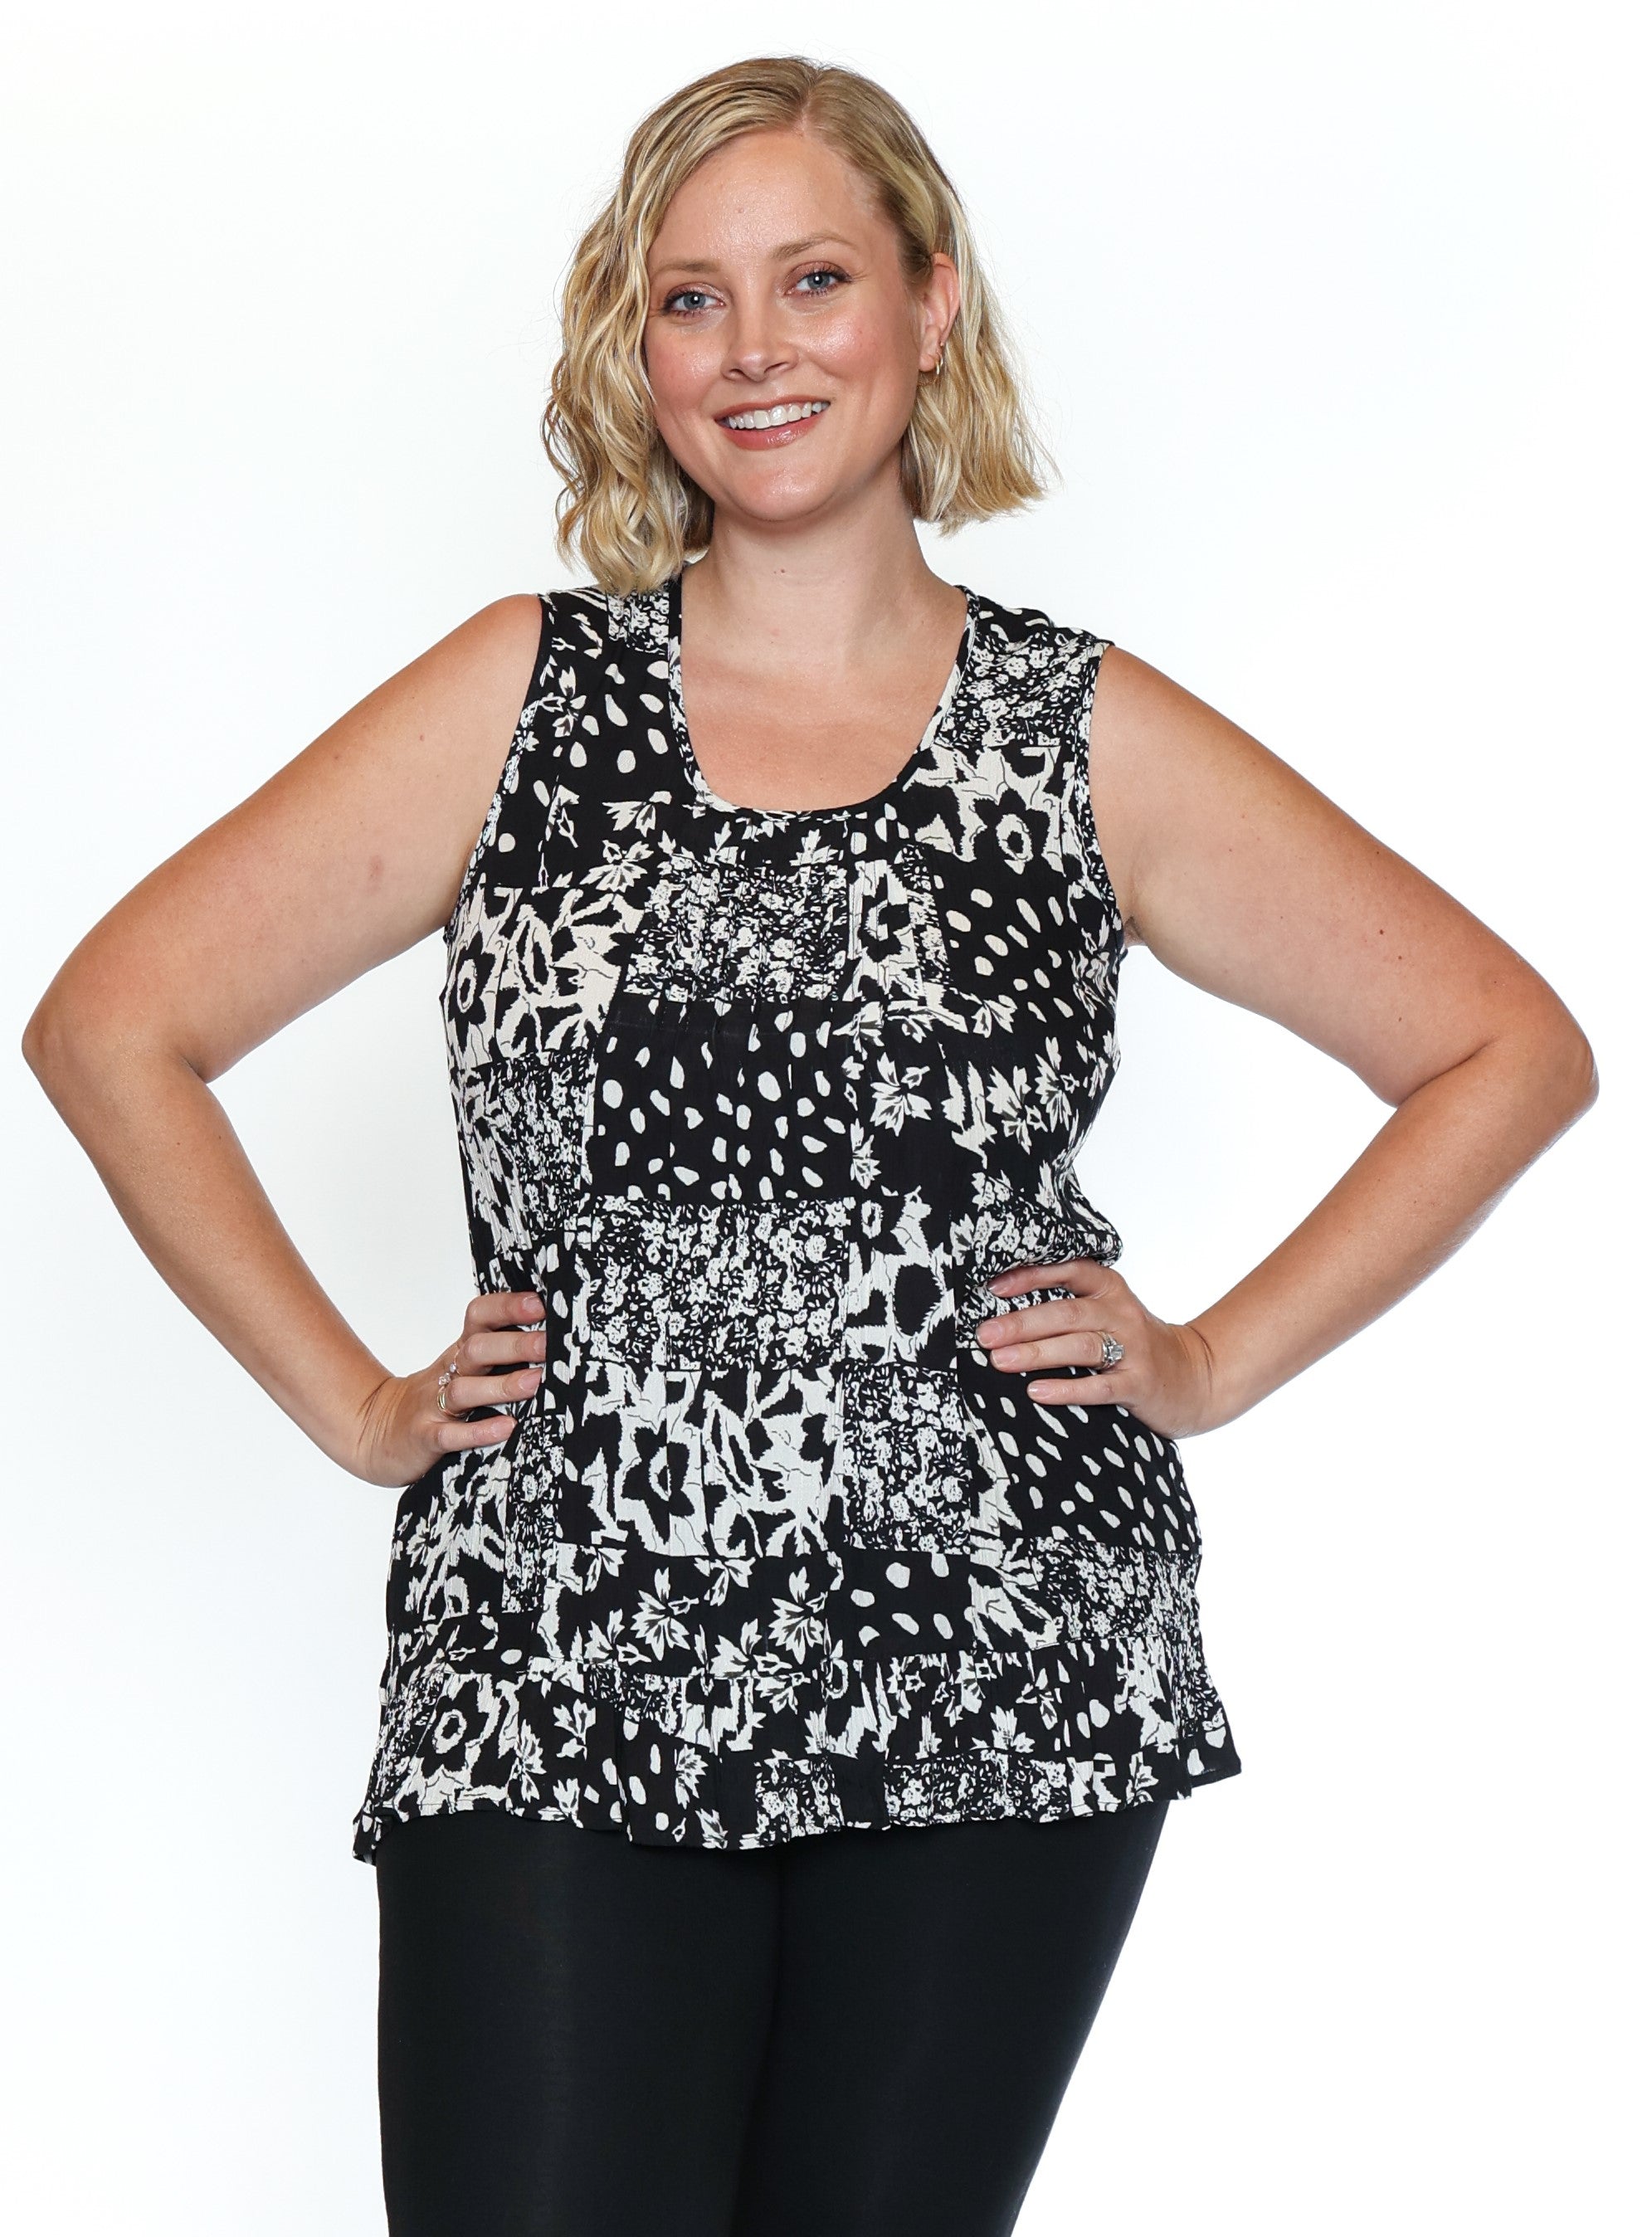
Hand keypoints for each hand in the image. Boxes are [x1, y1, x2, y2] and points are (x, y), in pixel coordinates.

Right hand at [349, 1289, 546, 1486]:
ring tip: (535, 1382)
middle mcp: (448, 1372)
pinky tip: (506, 1427)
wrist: (378, 1430)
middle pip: (477, 1349)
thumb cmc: (436, 1398)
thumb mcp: (463, 1368)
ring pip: (466, 1390)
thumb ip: (499, 1352)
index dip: (507, 1307)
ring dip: (502, 1385)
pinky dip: (479, 1431)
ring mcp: (434, 1405)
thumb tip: (556, 1337)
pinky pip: (452, 1434)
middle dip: (514, 1344)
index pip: (480, 1316)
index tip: (540, 1304)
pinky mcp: (426, 1437)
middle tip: (550, 1343)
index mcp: (461, 1351)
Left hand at [975, 1258, 1220, 1439]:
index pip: (1069, 1271)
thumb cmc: (1137, 1345)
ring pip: (1080, 1346)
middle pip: (1067, 1313)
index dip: (1031, 1276)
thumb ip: (1069, 1309)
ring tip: (1000, 1361)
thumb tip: (1002, 1314)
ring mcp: (1134, 1349)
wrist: (1196, 1377)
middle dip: (1022, 1324)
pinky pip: (1101, 1386)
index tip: (993, 1287)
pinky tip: (1038, 1392)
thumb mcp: (1109, 1315)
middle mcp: (1122, 1314)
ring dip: (1037, 1353)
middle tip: (985, 1335)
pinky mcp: (1140, 1384)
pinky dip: (1068, 1389)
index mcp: (1110, 1289)